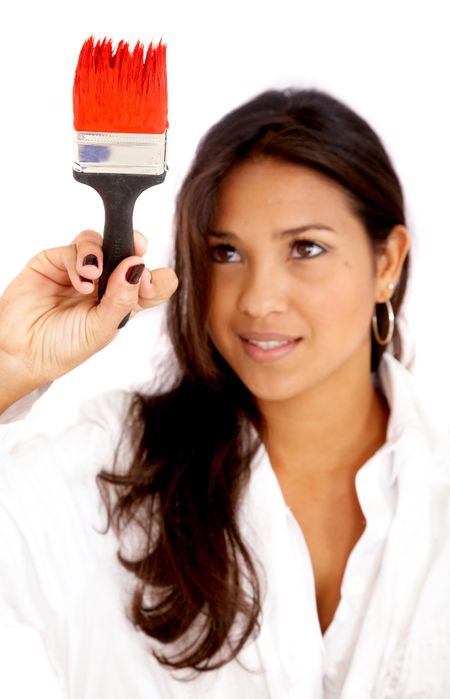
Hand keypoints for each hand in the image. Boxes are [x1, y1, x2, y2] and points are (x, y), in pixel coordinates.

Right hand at [0, 229, 177, 403]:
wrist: (22, 352)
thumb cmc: (63, 348)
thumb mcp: (101, 330)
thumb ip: (121, 299)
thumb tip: (138, 266)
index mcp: (125, 301)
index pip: (155, 283)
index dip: (157, 279)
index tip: (147, 284)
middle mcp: (107, 282)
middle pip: (131, 251)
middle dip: (135, 246)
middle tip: (136, 250)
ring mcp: (83, 270)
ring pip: (102, 242)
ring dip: (101, 254)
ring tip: (93, 276)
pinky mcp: (57, 261)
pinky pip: (76, 247)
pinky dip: (80, 259)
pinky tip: (79, 281)